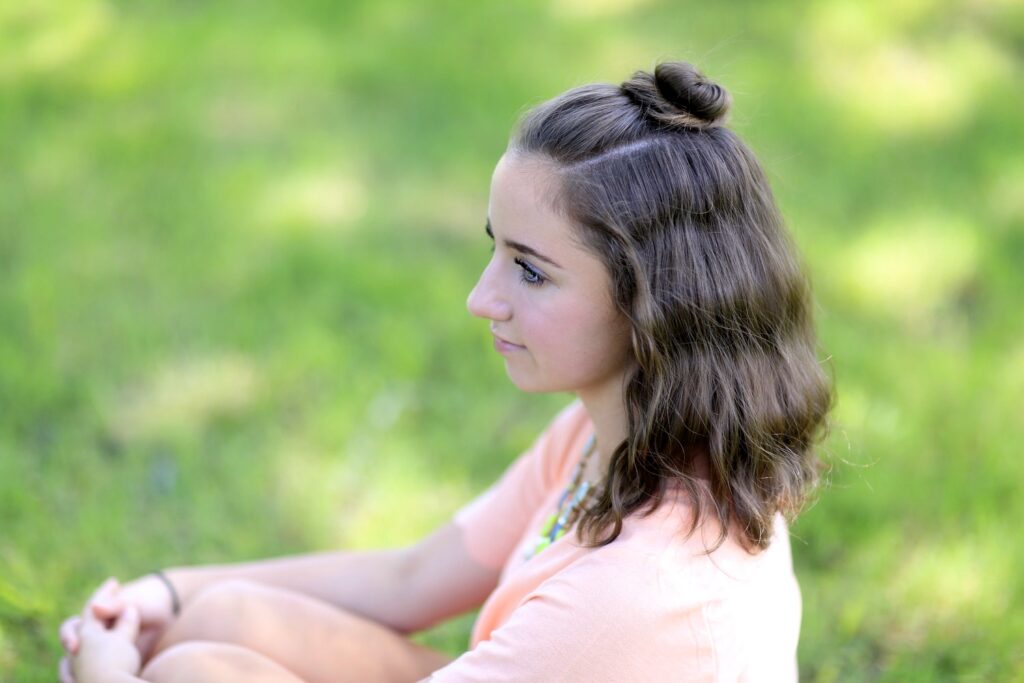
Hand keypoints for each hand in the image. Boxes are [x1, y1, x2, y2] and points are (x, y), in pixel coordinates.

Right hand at [59, 575, 176, 682]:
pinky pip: (100, 676)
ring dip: (78, 676)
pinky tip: (95, 682)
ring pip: (81, 669)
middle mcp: (94, 635)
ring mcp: (105, 651)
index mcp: (93, 618)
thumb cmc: (150, 601)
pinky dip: (95, 679)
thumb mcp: (133, 601)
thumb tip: (93, 607)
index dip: (68, 637)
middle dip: (69, 666)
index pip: (71, 628)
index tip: (75, 647)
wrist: (172, 611)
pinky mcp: (118, 665)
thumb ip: (114, 605)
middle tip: (76, 675)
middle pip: (72, 654)